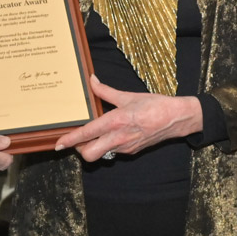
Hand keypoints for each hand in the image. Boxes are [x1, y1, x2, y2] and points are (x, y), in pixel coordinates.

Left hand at [52, 75, 201, 161]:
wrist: (177, 118)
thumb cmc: (154, 105)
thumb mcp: (128, 95)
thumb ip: (106, 91)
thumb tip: (92, 80)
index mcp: (116, 121)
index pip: (87, 134)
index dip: (70, 139)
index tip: (59, 143)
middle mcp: (118, 137)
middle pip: (89, 154)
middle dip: (79, 149)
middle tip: (76, 140)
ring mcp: (125, 147)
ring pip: (101, 154)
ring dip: (93, 147)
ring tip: (94, 134)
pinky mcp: (132, 151)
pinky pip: (113, 152)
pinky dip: (107, 145)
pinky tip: (111, 134)